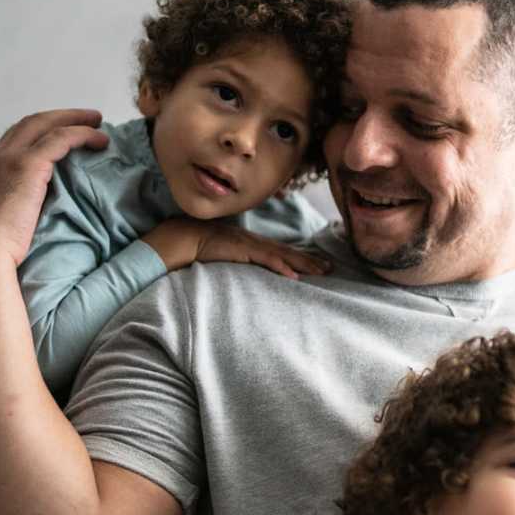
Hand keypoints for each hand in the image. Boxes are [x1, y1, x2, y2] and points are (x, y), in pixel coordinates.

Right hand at [0, 109, 106, 267]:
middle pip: (28, 124)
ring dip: (73, 119)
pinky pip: (61, 138)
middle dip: (58, 117)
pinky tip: (100, 140)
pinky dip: (82, 134)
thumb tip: (29, 219)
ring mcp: (8, 158)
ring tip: (97, 122)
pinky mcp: (28, 165)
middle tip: (86, 118)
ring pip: (44, 124)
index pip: (11, 144)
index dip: (37, 137)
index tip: (58, 138)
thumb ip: (8, 212)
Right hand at [141, 217, 331, 277]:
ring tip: (322, 271)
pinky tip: (294, 276)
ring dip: (303, 264)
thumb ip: (238, 261)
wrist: (184, 237)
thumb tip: (246, 273)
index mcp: (251, 243)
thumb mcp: (225, 254)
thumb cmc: (200, 248)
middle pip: (288, 252)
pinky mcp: (243, 250)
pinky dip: (281, 267)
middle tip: (330, 268)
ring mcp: (250, 245)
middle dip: (310, 260)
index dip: (300, 258)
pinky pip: (266, 260)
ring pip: (283, 255)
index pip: (281, 251)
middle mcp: (255, 242)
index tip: (317, 264)